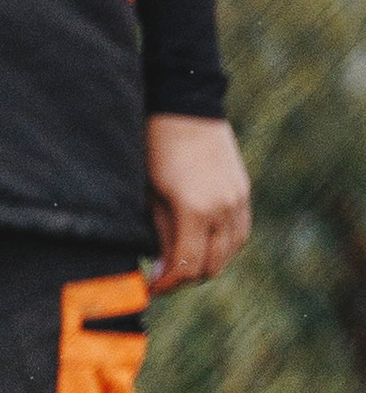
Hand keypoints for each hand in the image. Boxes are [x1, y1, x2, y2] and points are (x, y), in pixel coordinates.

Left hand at [146, 113, 250, 294]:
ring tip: (181, 259)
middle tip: (162, 276)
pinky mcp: (244, 190)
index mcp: (195, 210)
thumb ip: (160, 234)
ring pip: (230, 253)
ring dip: (207, 263)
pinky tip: (202, 241)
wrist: (184, 104)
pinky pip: (240, 232)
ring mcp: (238, 199)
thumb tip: (163, 269)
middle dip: (185, 278)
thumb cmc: (154, 146)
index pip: (187, 267)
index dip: (168, 285)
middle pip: (211, 266)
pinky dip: (223, 245)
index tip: (150, 287)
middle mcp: (223, 208)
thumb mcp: (149, 193)